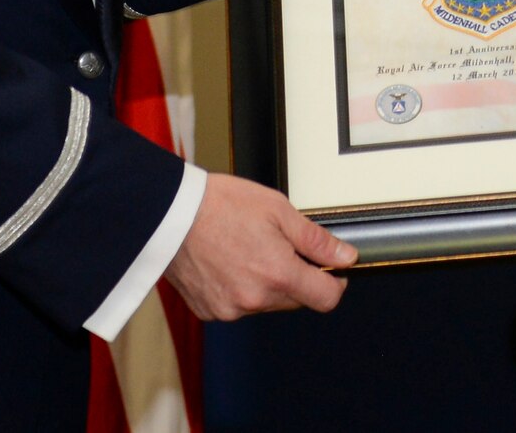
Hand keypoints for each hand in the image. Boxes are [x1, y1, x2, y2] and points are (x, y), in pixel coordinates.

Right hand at [164, 172, 355, 320]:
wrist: (169, 213)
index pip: (326, 299)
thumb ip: (315, 240)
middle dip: (296, 277)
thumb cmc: (220, 204)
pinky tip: (228, 262)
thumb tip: (346, 256)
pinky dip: (240, 288)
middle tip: (279, 245)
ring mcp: (230, 309)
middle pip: (296, 300)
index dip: (334, 282)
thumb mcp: (278, 210)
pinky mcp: (210, 311)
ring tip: (247, 249)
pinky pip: (238, 305)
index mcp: (278, 274)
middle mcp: (255, 300)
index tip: (330, 269)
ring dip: (267, 284)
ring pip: (266, 303)